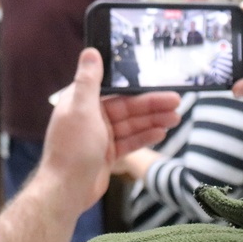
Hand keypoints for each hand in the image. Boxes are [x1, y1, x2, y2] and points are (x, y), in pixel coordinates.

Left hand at [36, 48, 179, 214]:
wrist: (66, 191)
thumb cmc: (72, 148)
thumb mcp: (81, 108)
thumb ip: (89, 80)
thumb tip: (90, 51)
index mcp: (81, 101)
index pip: (114, 88)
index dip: (136, 85)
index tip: (158, 80)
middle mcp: (90, 116)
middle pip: (126, 107)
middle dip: (151, 105)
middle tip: (177, 102)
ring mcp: (99, 137)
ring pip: (131, 124)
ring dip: (153, 120)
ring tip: (176, 117)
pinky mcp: (107, 155)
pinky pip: (130, 141)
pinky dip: (145, 137)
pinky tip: (162, 132)